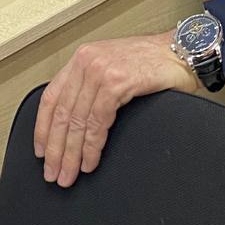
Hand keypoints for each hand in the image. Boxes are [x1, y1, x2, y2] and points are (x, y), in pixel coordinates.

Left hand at [34, 31, 197, 187]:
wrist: (182, 50)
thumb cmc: (151, 61)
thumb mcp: (112, 66)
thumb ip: (91, 86)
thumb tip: (73, 124)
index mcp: (83, 57)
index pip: (51, 97)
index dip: (42, 128)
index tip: (42, 152)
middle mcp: (87, 60)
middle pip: (63, 113)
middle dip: (56, 149)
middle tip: (54, 174)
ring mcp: (102, 70)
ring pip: (78, 121)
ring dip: (72, 154)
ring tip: (70, 174)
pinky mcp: (118, 82)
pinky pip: (98, 122)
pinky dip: (92, 147)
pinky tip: (91, 161)